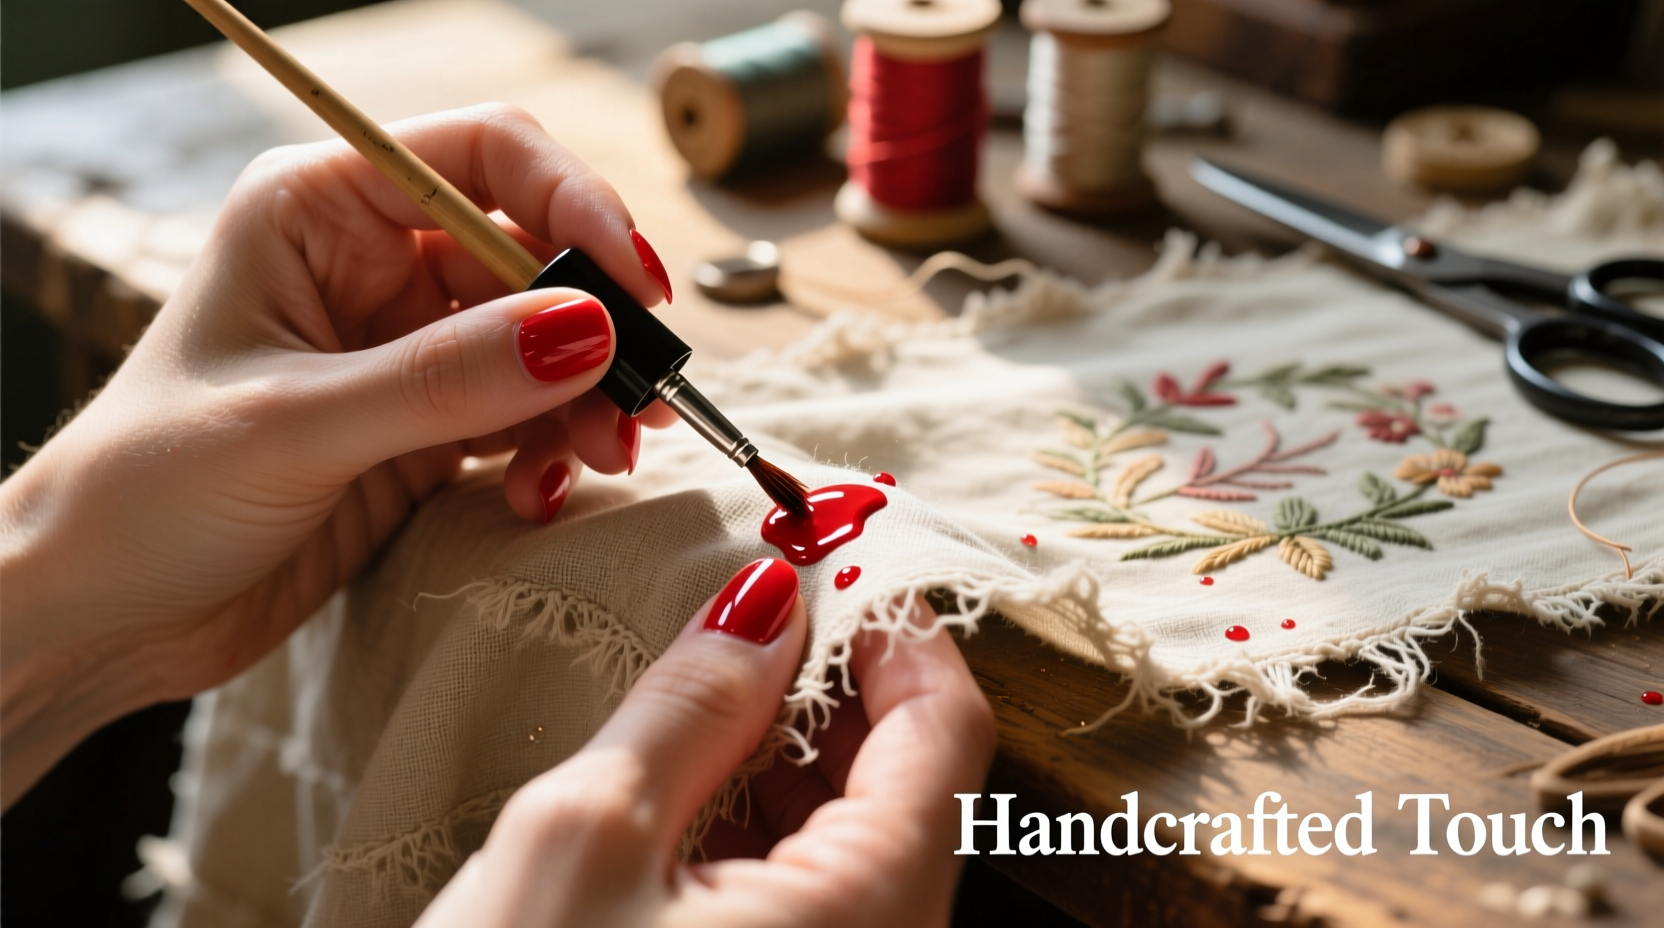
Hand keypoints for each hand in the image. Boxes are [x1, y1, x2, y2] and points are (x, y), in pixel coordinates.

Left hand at [0, 104, 675, 806]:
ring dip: (588, 399)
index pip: (484, 156)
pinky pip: (527, 418)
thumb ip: (447, 378)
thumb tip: (588, 327)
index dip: (574, 202)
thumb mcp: (296, 426)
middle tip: (641, 397)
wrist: (98, 615)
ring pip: (545, 344)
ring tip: (602, 457)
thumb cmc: (145, 494)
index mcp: (318, 211)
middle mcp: (370, 265)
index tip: (635, 283)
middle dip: (596, 325)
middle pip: (534, 255)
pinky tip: (537, 493)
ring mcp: (404, 350)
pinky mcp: (426, 428)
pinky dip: (552, 451)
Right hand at [417, 559, 994, 927]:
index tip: (835, 560)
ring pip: (869, 837)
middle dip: (847, 684)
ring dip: (806, 750)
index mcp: (869, 909)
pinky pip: (824, 893)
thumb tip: (767, 599)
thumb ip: (694, 703)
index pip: (949, 729)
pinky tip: (702, 793)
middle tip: (756, 616)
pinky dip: (776, 825)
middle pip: (920, 782)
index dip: (902, 628)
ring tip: (716, 695)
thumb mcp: (588, 832)